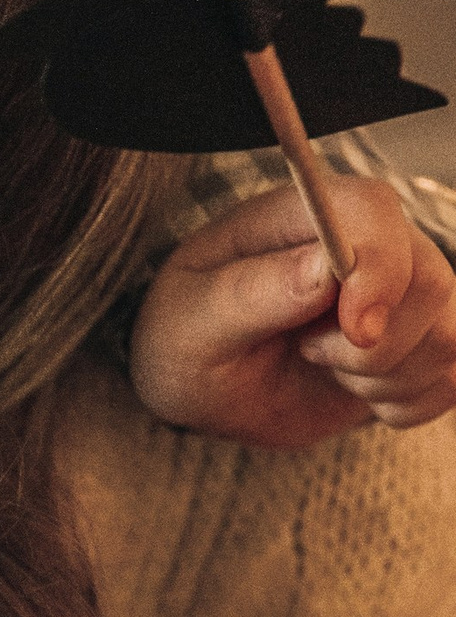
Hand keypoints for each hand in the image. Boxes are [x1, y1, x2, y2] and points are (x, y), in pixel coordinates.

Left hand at [130, 177, 455, 445]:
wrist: (205, 390)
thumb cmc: (187, 339)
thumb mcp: (192, 320)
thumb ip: (252, 292)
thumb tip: (323, 270)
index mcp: (306, 214)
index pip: (376, 213)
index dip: (379, 272)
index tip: (354, 332)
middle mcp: (371, 243)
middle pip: (429, 283)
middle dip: (368, 347)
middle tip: (305, 351)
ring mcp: (405, 292)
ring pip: (447, 339)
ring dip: (382, 378)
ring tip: (322, 367)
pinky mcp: (421, 342)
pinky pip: (451, 380)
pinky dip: (402, 403)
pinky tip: (352, 391)